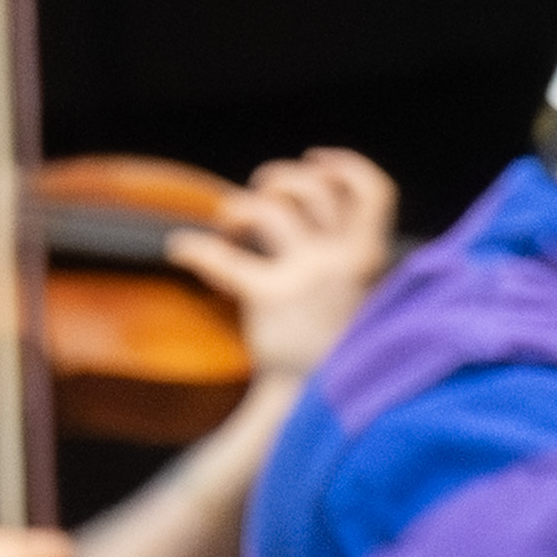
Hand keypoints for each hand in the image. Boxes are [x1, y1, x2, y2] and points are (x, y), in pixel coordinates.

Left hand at [180, 149, 400, 376]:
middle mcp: (344, 259)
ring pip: (270, 208)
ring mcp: (308, 275)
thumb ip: (348, 256)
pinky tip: (181, 249)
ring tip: (228, 229)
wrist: (314, 396)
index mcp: (371, 257)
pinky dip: (194, 247)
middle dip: (278, 180)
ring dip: (238, 209)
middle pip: (312, 187)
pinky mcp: (269, 296)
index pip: (375, 190)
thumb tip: (311, 216)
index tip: (316, 160)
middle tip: (259, 196)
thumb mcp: (362, 293)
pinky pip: (221, 256)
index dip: (344, 164)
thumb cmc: (333, 345)